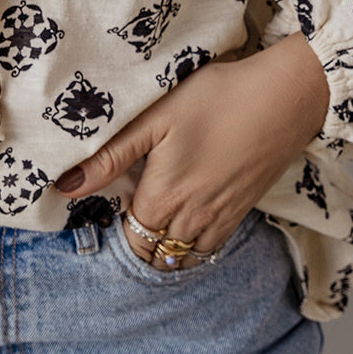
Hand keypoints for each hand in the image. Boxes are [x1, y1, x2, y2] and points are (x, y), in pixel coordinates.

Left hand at [54, 31, 329, 267]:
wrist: (287, 96)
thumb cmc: (218, 98)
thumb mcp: (155, 118)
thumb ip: (110, 156)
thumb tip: (65, 186)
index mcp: (165, 197)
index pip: (130, 238)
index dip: (114, 229)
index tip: (105, 210)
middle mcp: (193, 218)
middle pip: (155, 254)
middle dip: (137, 244)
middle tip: (124, 217)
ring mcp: (222, 217)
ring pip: (184, 257)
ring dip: (164, 249)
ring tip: (151, 223)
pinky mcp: (244, 209)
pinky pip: (212, 247)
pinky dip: (193, 246)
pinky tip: (186, 221)